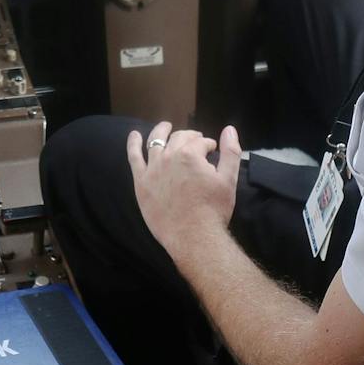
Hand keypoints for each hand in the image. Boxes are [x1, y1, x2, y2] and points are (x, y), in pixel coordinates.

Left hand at [127, 121, 242, 260]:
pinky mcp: (141, 183)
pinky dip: (133, 144)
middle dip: (189, 137)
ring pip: (156, 141)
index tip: (211, 150)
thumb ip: (231, 152)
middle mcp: (169, 156)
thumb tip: (229, 129)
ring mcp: (153, 169)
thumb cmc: (213, 210)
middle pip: (179, 139)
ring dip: (162, 131)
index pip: (200, 142)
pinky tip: (133, 135)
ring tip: (165, 126)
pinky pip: (134, 158)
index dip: (207, 144)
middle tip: (195, 142)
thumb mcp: (228, 180)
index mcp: (190, 154)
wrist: (194, 237)